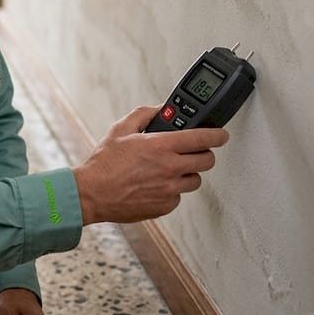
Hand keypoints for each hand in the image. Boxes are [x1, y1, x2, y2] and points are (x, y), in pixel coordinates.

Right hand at [71, 106, 228, 223]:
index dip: (217, 135)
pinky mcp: (165, 206)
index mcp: (161, 146)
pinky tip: (154, 185)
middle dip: (203, 154)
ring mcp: (169, 189)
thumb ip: (143, 114)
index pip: (203, 138)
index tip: (221, 135)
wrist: (91, 194)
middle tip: (192, 152)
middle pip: (207, 161)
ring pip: (195, 180)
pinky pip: (178, 196)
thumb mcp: (120, 130)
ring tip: (168, 170)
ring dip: (187, 173)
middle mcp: (170, 168)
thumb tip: (159, 109)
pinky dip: (171, 190)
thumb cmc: (103, 164)